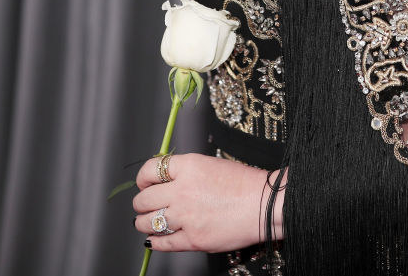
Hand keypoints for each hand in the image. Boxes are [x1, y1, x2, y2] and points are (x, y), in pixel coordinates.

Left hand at [133, 153, 283, 252]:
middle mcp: (182, 191)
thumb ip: (187, 171)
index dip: (143, 179)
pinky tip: (155, 239)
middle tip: (147, 205)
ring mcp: (186, 217)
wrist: (265, 205)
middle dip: (142, 203)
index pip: (149, 170)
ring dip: (144, 222)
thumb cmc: (246, 184)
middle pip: (143, 199)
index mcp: (188, 167)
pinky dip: (154, 242)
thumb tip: (166, 179)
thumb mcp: (212, 164)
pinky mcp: (192, 239)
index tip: (145, 184)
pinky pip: (161, 243)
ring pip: (147, 222)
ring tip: (150, 221)